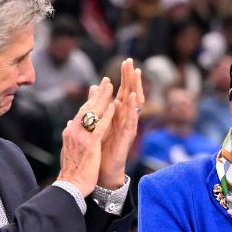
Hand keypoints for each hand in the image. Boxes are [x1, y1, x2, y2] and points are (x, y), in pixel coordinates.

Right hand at [56, 80, 116, 195]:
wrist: (70, 186)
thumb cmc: (72, 170)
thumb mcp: (69, 148)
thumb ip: (71, 134)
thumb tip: (70, 122)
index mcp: (70, 132)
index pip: (81, 112)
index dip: (91, 99)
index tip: (98, 89)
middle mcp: (73, 131)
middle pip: (87, 108)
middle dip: (97, 93)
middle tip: (106, 81)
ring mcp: (81, 137)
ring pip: (92, 113)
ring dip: (103, 98)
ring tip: (111, 87)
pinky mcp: (89, 145)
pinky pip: (99, 127)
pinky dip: (106, 115)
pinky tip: (113, 107)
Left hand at [97, 58, 144, 188]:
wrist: (103, 170)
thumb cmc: (102, 148)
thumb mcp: (99, 122)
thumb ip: (98, 105)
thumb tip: (94, 87)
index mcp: (117, 114)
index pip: (123, 91)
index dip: (125, 77)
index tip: (126, 61)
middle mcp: (125, 118)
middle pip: (130, 93)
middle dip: (131, 78)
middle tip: (131, 62)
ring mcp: (127, 127)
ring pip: (134, 104)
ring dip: (135, 88)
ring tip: (136, 74)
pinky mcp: (127, 137)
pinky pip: (131, 120)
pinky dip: (132, 108)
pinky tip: (132, 97)